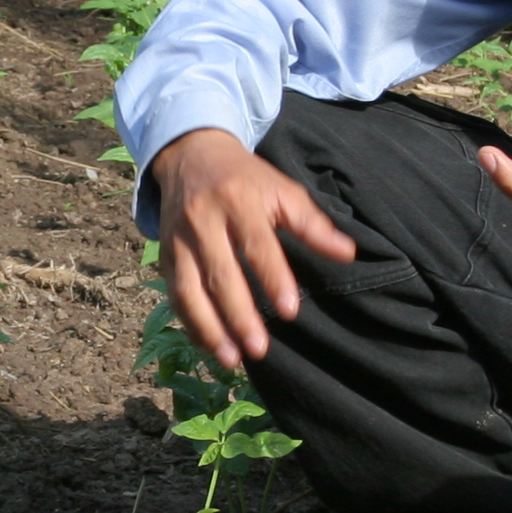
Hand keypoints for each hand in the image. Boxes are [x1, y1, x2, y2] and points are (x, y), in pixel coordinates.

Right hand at [146, 128, 355, 366]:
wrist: (190, 153)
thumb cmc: (245, 178)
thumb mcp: (281, 189)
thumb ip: (312, 223)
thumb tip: (347, 254)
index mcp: (238, 200)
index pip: (256, 244)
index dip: (272, 278)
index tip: (290, 310)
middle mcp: (203, 220)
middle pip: (220, 274)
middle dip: (239, 315)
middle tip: (260, 349)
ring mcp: (178, 239)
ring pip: (189, 290)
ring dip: (209, 328)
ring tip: (232, 359)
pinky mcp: (164, 254)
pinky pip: (175, 294)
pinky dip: (191, 323)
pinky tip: (210, 346)